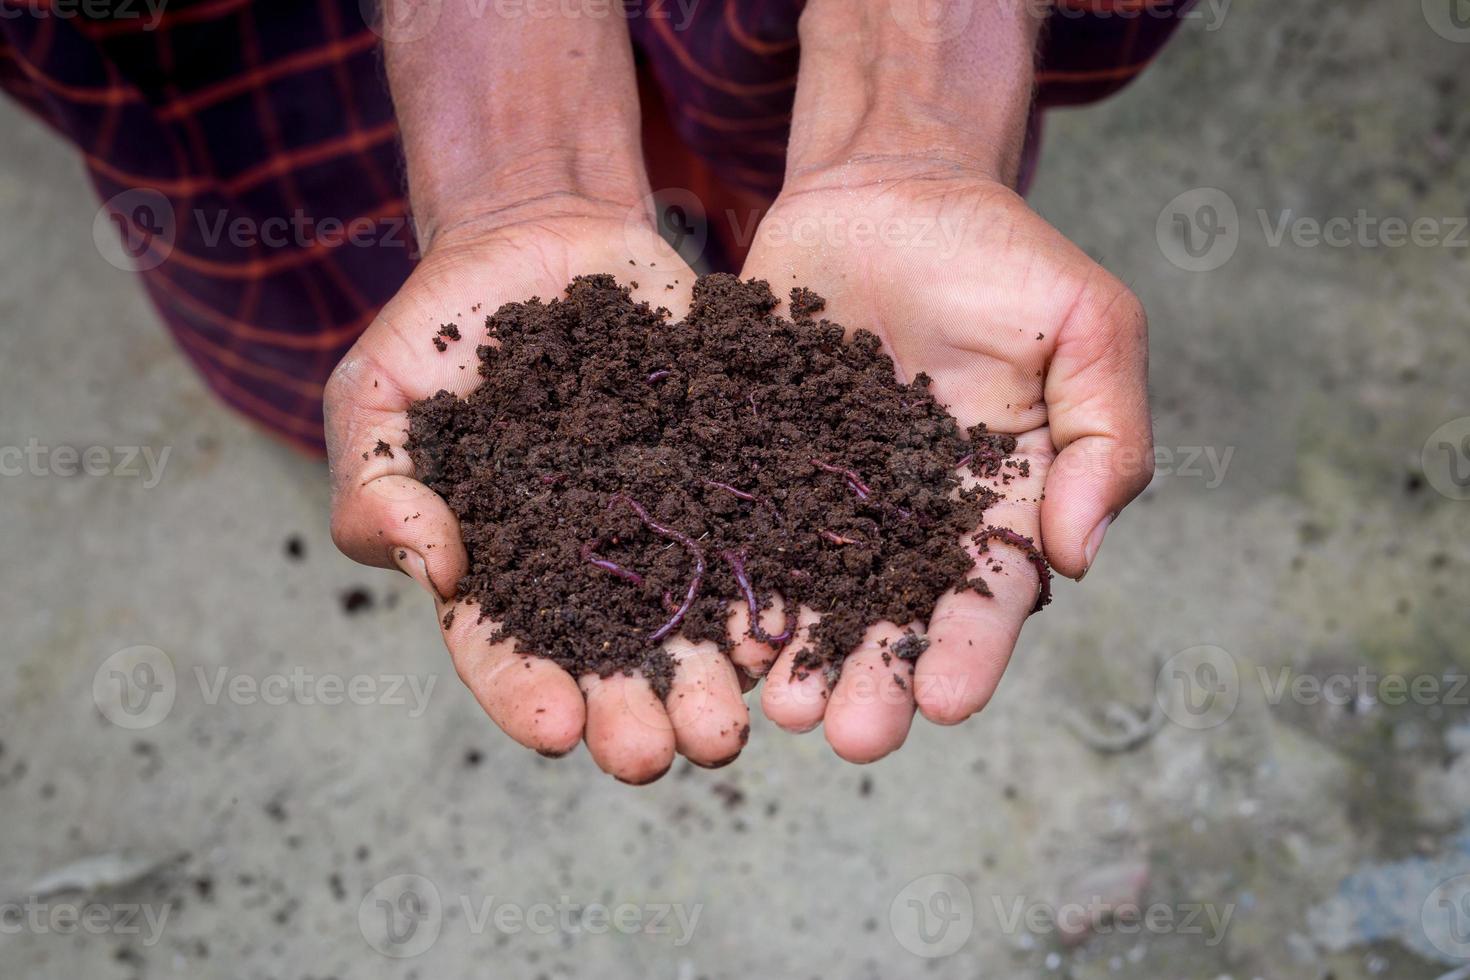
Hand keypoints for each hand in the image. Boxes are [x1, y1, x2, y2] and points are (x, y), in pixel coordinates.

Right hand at [325, 199, 750, 782]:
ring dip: (717, 673)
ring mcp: (662, 521)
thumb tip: (433, 569)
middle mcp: (589, 566)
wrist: (537, 241)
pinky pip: (754, 527)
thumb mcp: (377, 395)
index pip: (504, 650)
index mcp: (499, 567)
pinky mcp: (722, 470)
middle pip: (613, 657)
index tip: (558, 729)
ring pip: (694, 614)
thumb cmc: (438, 327)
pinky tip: (790, 618)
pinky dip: (774, 575)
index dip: (527, 694)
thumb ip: (379, 486)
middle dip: (639, 711)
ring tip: (739, 714)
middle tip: (666, 752)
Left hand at [737, 161, 1152, 760]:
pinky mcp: (760, 461)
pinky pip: (742, 528)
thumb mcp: (1089, 326)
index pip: (989, 592)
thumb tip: (1076, 557)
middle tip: (849, 735)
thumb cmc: (1003, 255)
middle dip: (873, 678)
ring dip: (799, 656)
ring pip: (813, 592)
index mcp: (996, 501)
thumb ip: (1103, 438)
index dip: (970, 649)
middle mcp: (911, 517)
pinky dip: (732, 583)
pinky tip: (717, 633)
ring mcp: (830, 494)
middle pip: (893, 615)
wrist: (890, 190)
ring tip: (777, 710)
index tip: (945, 702)